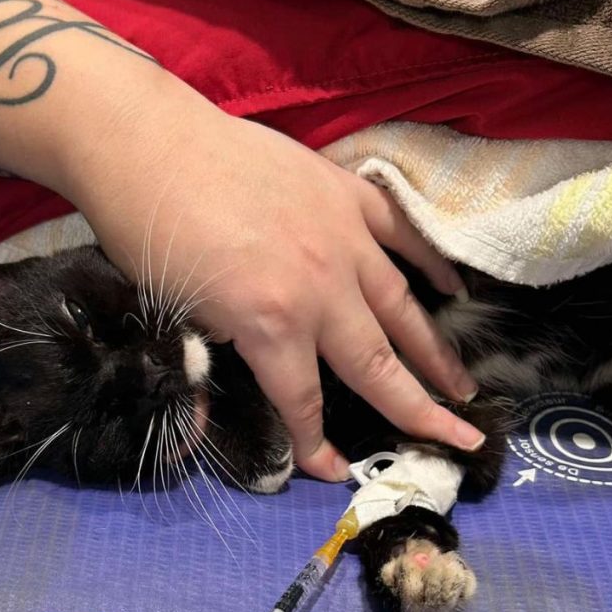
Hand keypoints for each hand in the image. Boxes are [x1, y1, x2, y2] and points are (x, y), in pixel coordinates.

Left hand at [68, 76, 482, 481]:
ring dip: (434, 352)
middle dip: (421, 409)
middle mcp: (320, 289)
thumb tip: (205, 428)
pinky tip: (454, 292)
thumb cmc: (147, 233)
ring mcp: (342, 237)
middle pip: (377, 365)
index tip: (334, 470)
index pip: (305, 401)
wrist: (149, 141)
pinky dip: (430, 265)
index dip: (316, 443)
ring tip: (463, 386)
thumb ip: (207, 372)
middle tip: (463, 438)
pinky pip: (401, 236)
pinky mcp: (347, 194)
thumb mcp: (173, 317)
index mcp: (271, 325)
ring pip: (401, 307)